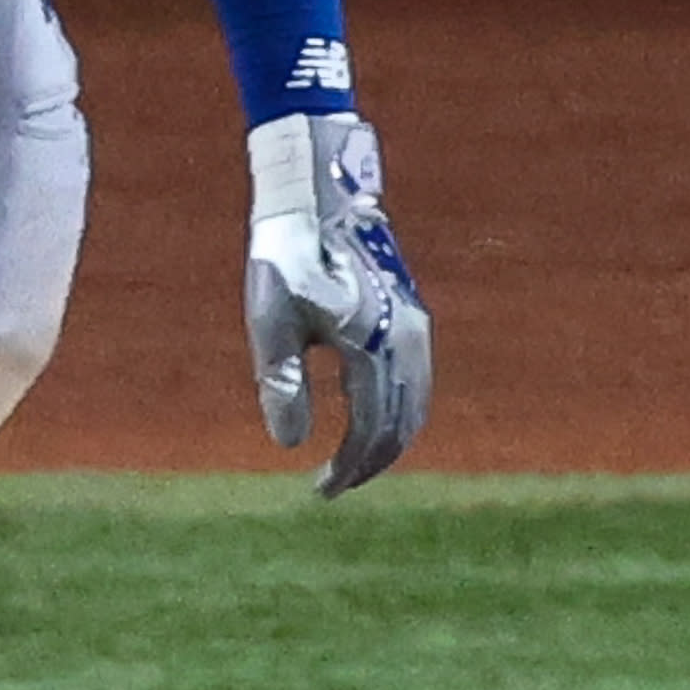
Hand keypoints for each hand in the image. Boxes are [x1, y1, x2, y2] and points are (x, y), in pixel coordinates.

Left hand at [241, 105, 428, 492]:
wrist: (319, 199)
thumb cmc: (288, 260)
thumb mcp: (271, 323)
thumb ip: (282, 384)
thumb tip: (292, 445)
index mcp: (373, 348)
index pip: (371, 430)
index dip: (349, 468)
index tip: (321, 490)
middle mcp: (406, 342)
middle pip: (401, 424)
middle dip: (371, 462)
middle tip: (336, 483)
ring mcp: (416, 328)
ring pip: (416, 404)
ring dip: (390, 439)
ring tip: (355, 460)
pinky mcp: (414, 316)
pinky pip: (418, 380)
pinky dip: (401, 411)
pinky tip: (374, 417)